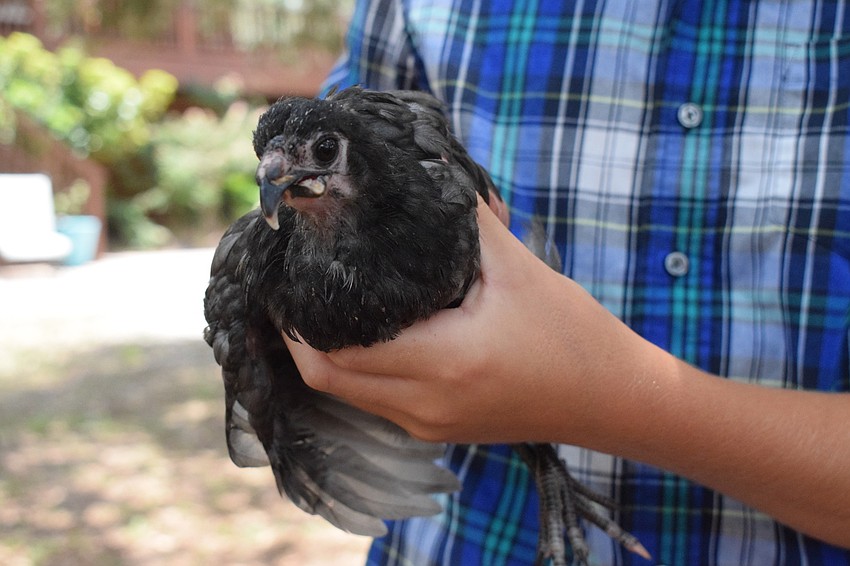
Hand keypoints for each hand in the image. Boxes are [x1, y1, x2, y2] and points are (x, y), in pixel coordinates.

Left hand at [286, 197, 654, 443]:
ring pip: (349, 397)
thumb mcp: (518, 269)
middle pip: (328, 381)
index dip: (299, 319)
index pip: (337, 352)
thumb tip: (431, 169)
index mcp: (444, 362)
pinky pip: (376, 403)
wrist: (612, 398)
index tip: (290, 277)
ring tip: (322, 309)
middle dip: (299, 339)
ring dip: (327, 357)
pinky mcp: (439, 431)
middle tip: (295, 290)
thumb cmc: (573, 333)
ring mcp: (430, 426)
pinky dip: (357, 374)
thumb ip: (469, 219)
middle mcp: (426, 405)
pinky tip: (366, 337)